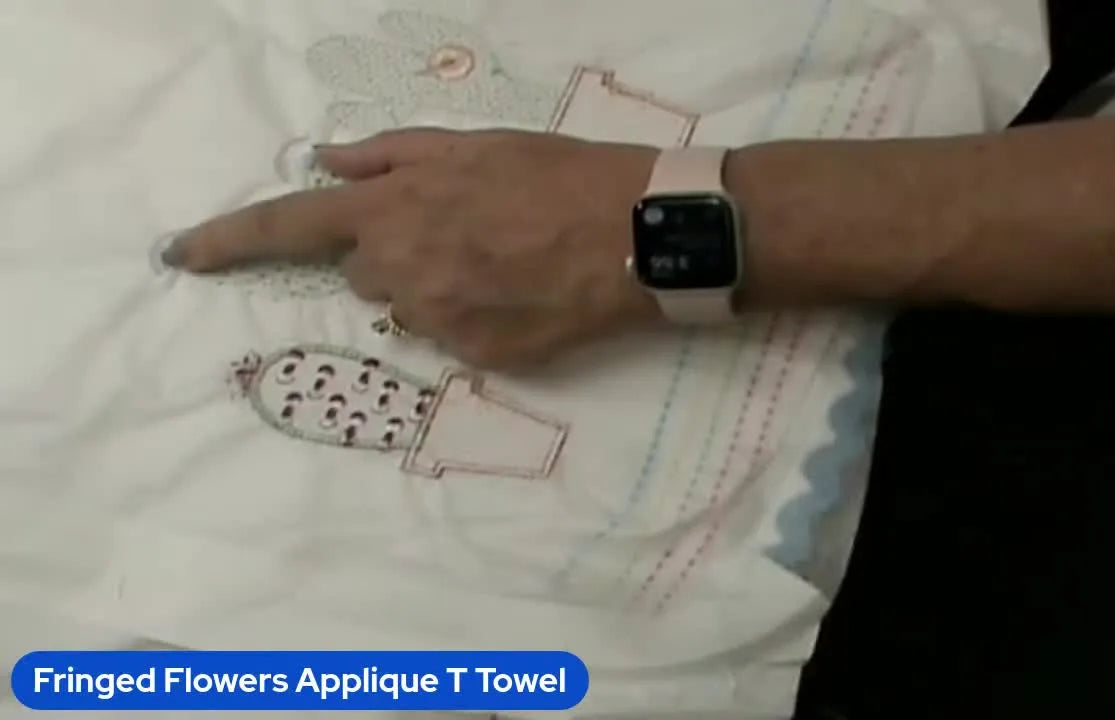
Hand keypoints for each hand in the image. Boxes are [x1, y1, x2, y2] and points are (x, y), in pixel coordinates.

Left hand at [163, 129, 662, 369]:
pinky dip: (474, 318)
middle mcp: (402, 268)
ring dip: (437, 286)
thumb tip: (326, 161)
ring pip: (410, 306)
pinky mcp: (476, 356)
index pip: (288, 226)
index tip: (180, 255)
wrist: (635, 234)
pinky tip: (520, 294)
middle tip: (462, 231)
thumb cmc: (557, 176)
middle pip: (363, 273)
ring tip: (502, 262)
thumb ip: (392, 154)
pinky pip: (452, 338)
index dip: (229, 240)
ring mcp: (438, 319)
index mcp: (394, 207)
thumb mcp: (474, 144)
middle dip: (397, 253)